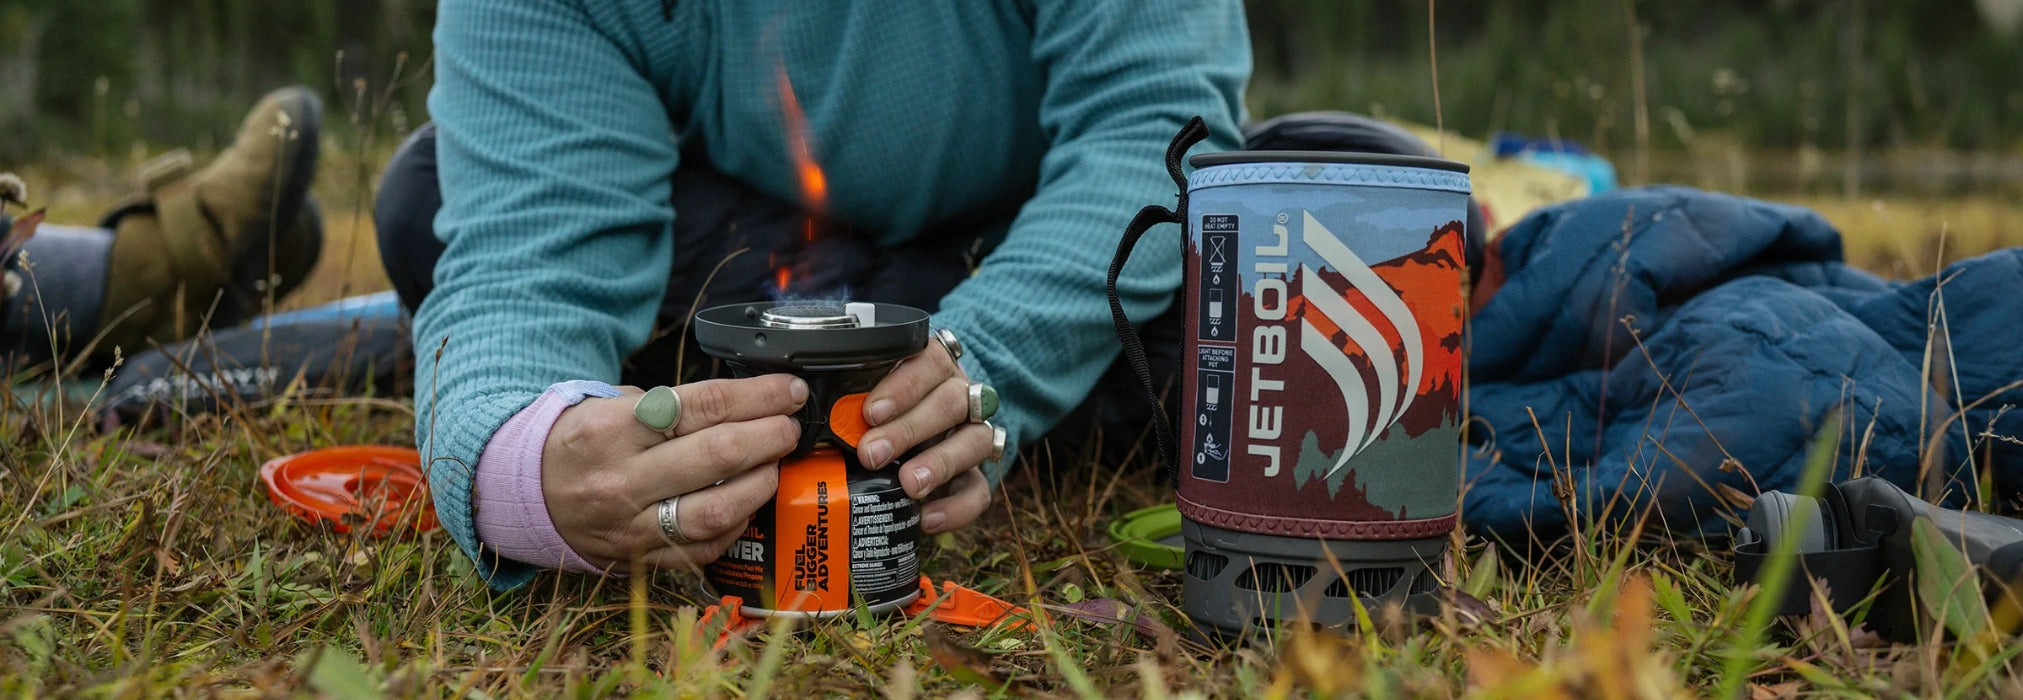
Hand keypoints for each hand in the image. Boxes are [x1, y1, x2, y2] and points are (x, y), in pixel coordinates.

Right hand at [541, 375, 807, 571]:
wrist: (525, 494)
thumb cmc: (579, 440)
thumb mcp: (607, 403)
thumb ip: (668, 403)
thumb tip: (744, 401)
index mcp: (612, 428)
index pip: (703, 405)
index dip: (758, 396)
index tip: (789, 391)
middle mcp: (621, 479)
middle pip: (719, 454)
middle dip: (770, 435)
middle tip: (791, 425)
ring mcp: (630, 525)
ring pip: (718, 508)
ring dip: (762, 482)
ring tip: (776, 462)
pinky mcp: (639, 559)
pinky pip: (703, 546)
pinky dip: (736, 523)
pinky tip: (748, 501)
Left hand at [855, 344, 994, 533]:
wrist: (908, 436)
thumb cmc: (877, 410)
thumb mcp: (864, 396)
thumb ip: (848, 399)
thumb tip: (811, 416)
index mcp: (934, 366)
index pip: (930, 362)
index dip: (904, 386)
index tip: (871, 412)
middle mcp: (960, 396)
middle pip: (951, 402)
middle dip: (909, 429)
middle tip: (872, 453)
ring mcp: (973, 435)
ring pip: (976, 440)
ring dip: (940, 463)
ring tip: (909, 485)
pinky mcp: (976, 475)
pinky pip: (980, 490)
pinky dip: (956, 507)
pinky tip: (926, 518)